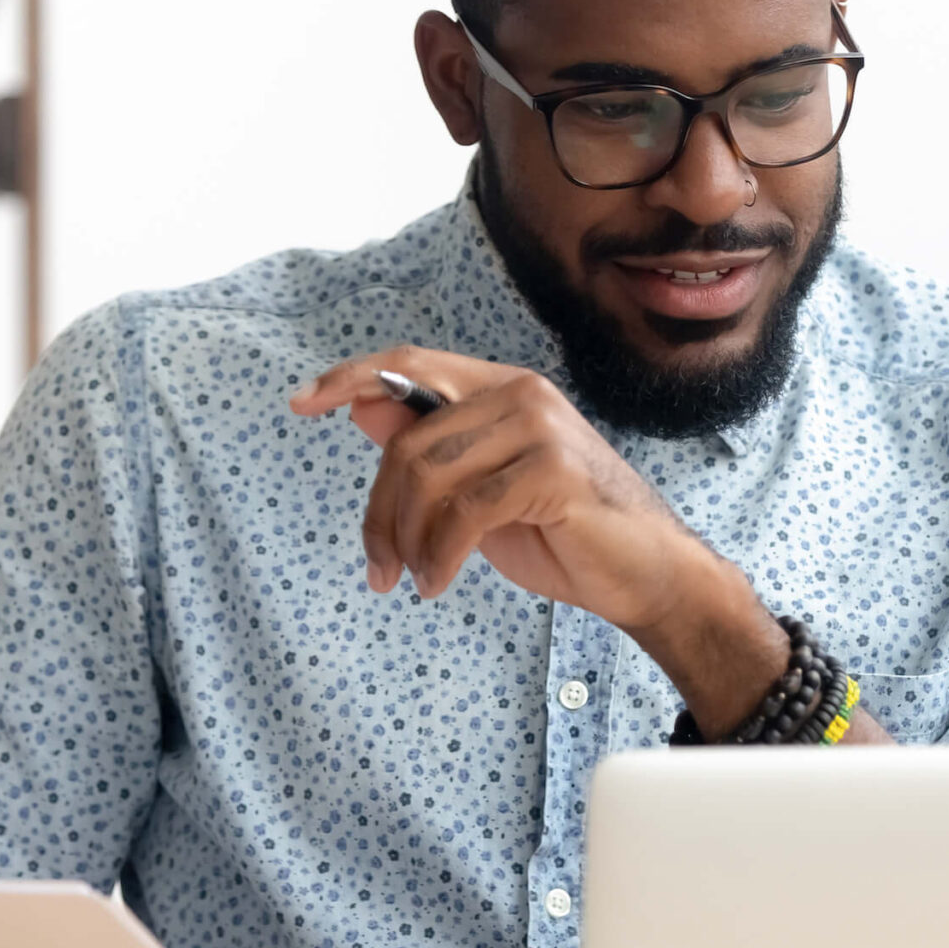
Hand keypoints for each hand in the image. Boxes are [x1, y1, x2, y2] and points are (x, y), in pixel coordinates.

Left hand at [289, 346, 718, 632]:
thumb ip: (428, 448)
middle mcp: (521, 392)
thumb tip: (361, 406)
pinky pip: (464, 512)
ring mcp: (541, 427)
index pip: (409, 365)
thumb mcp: (478, 490)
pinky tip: (439, 582)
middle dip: (380, 514)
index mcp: (503, 386)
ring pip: (428, 476)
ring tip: (414, 580)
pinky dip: (439, 555)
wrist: (647, 575)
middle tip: (379, 569)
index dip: (350, 376)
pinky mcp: (554, 471)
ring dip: (406, 541)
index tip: (301, 401)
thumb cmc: (564, 534)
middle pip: (407, 441)